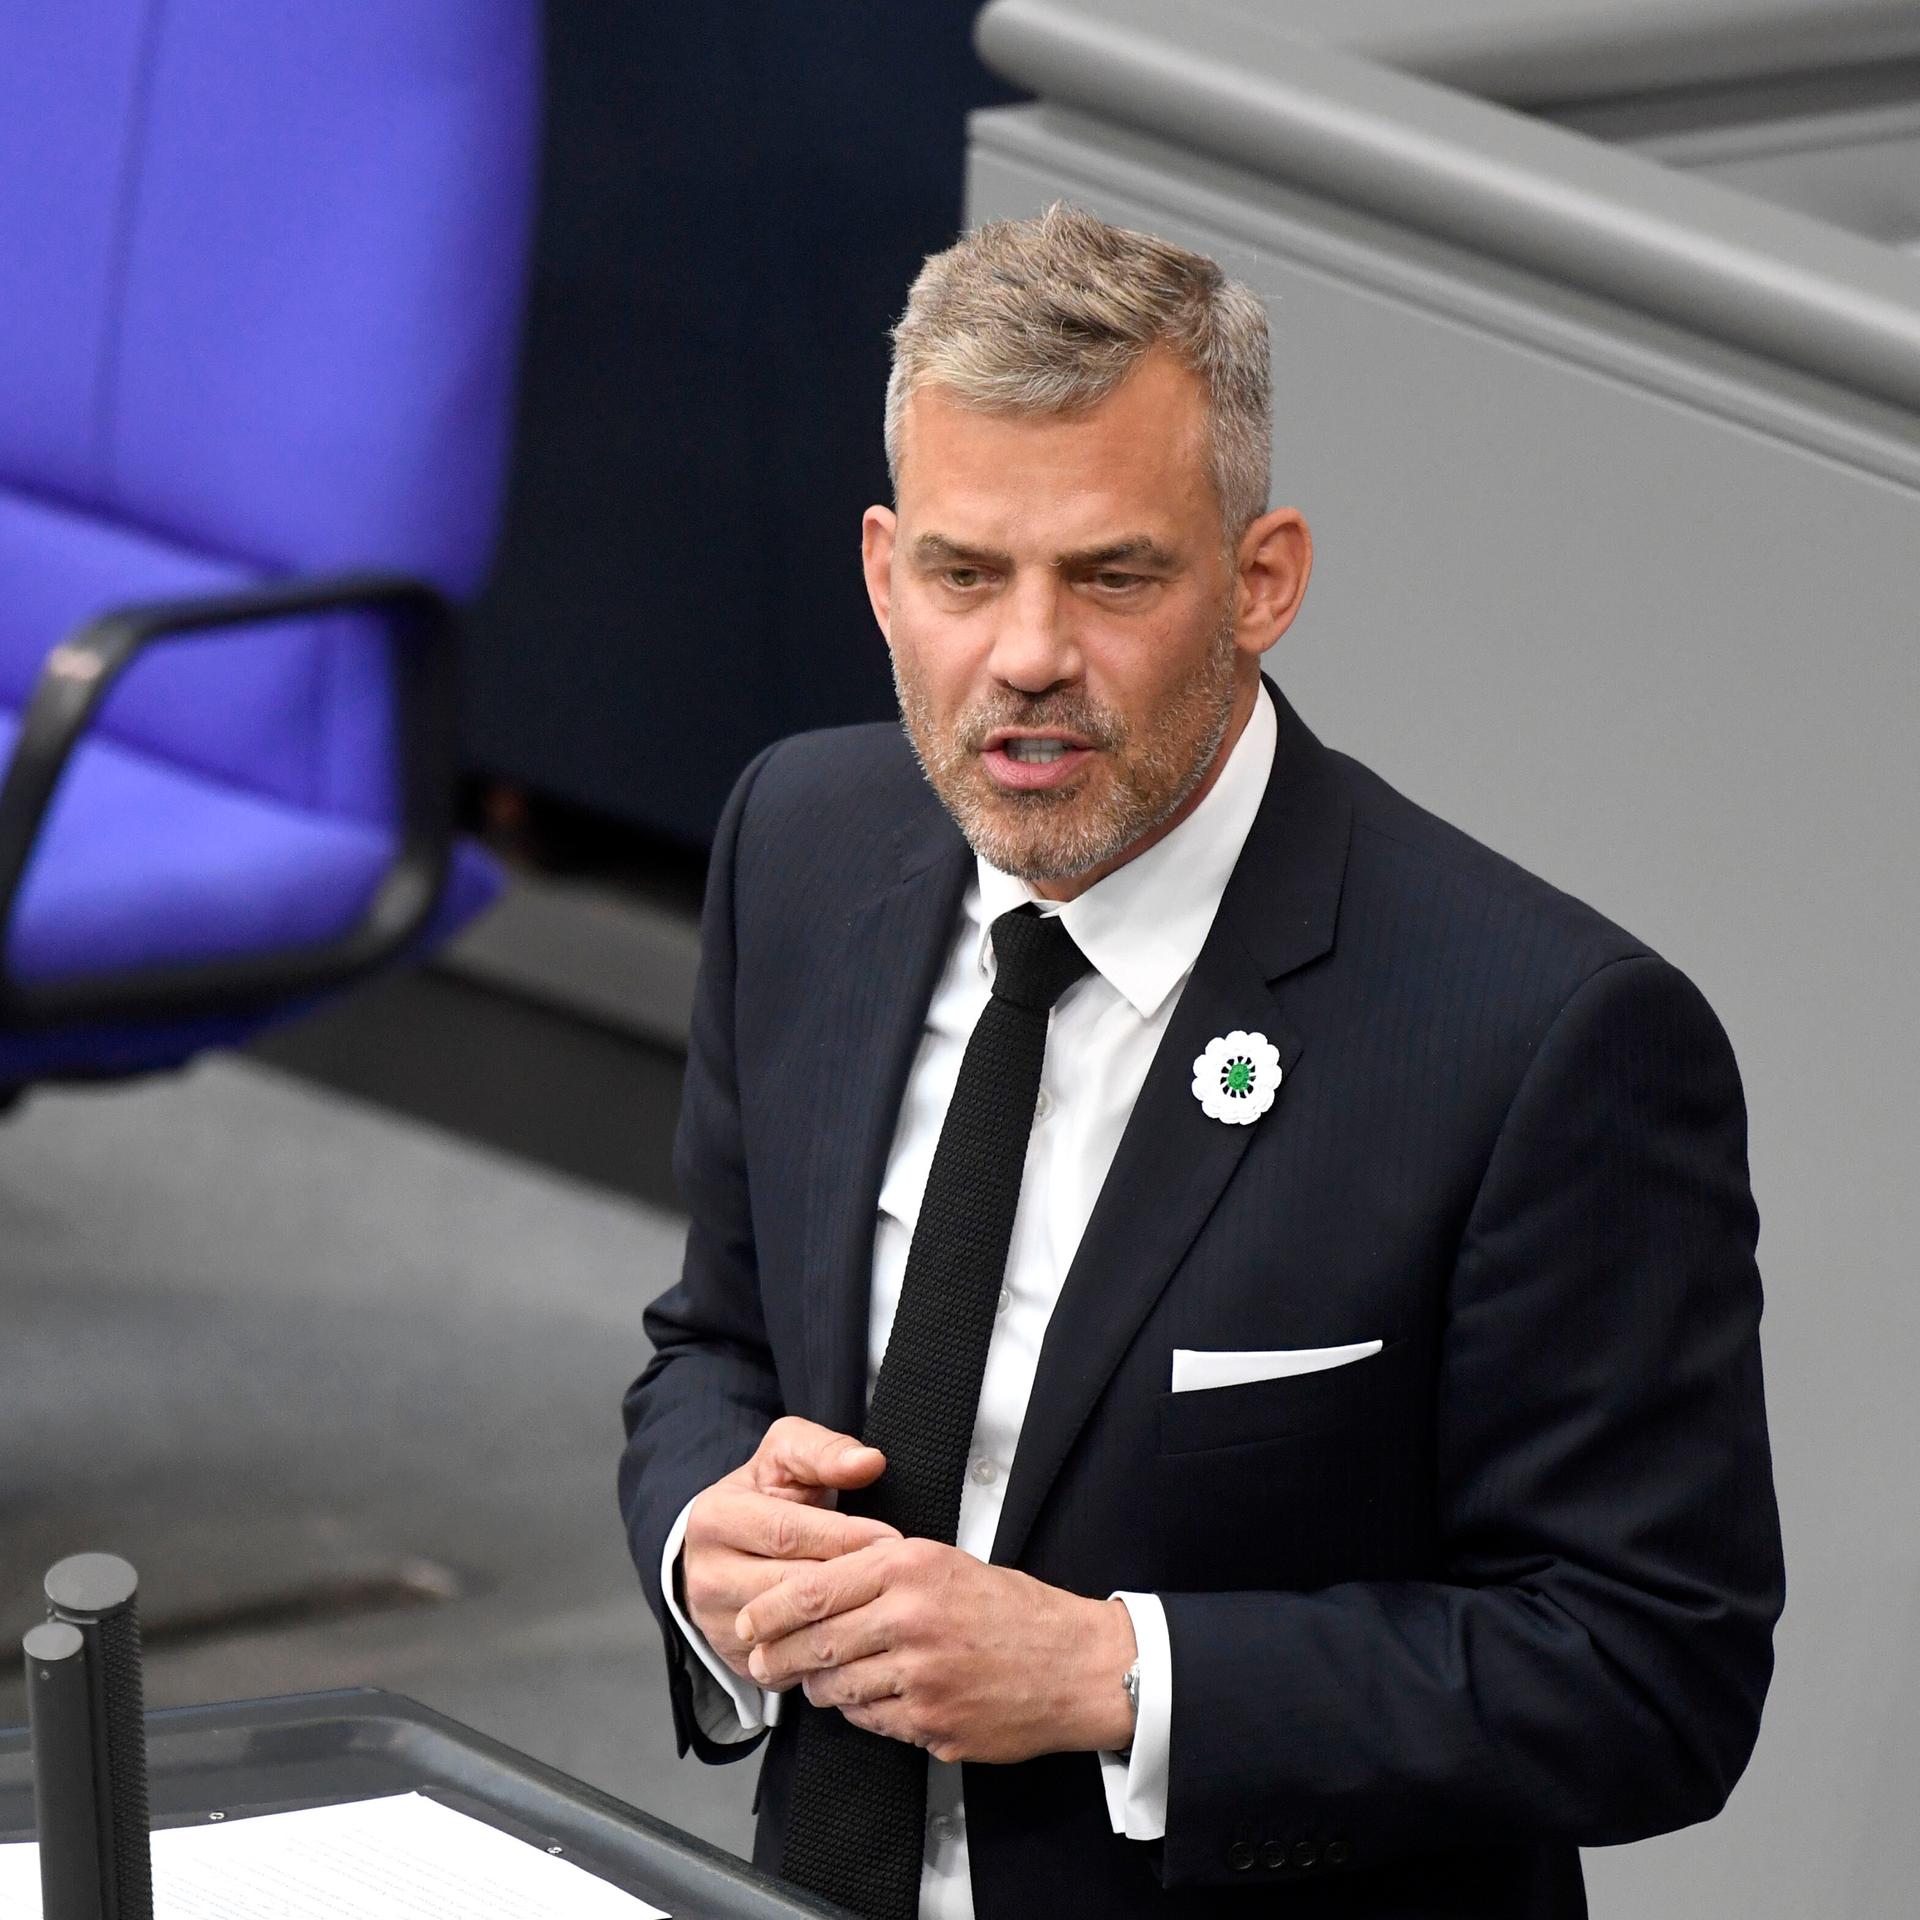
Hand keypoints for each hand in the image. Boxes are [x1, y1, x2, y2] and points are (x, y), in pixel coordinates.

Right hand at [682, 1417, 899, 1684]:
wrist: (728, 1546)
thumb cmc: (766, 1494)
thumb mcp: (786, 1456)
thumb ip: (825, 1451)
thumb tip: (868, 1461)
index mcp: (714, 1519)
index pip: (786, 1532)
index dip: (843, 1536)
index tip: (890, 1538)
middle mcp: (705, 1576)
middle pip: (788, 1585)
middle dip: (849, 1579)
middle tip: (899, 1575)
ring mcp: (719, 1624)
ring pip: (792, 1629)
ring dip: (844, 1617)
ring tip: (888, 1603)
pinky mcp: (741, 1659)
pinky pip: (795, 1662)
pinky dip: (833, 1652)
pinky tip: (868, 1635)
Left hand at [734, 1537, 1137, 1763]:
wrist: (1076, 1665)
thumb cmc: (1014, 1610)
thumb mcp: (947, 1563)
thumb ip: (885, 1572)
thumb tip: (821, 1592)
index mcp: (911, 1567)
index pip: (816, 1588)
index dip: (771, 1609)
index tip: (749, 1621)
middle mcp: (911, 1618)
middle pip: (816, 1642)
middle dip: (780, 1656)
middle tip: (762, 1663)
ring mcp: (921, 1677)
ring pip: (838, 1688)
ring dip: (820, 1688)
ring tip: (820, 1681)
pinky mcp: (932, 1724)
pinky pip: (873, 1722)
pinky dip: (862, 1713)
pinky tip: (870, 1700)